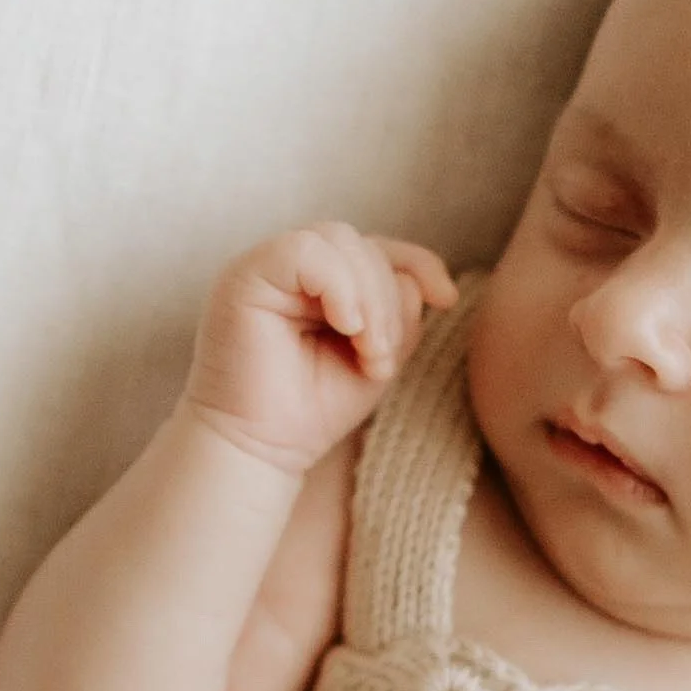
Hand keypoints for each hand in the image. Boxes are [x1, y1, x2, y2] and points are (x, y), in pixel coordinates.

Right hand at [179, 226, 456, 478]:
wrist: (261, 450)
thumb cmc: (314, 410)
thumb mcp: (377, 356)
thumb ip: (400, 312)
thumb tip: (417, 279)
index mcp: (320, 281)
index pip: (376, 247)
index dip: (419, 263)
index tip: (446, 300)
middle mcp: (290, 268)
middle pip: (362, 244)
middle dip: (388, 300)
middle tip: (381, 359)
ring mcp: (264, 267)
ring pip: (338, 240)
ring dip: (369, 299)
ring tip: (367, 354)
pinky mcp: (244, 277)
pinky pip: (304, 251)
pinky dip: (338, 286)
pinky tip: (345, 327)